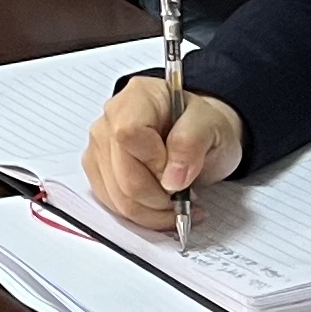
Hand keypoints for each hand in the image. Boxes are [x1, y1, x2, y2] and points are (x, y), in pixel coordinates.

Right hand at [84, 74, 245, 231]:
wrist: (195, 136)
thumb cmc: (203, 127)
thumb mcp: (213, 126)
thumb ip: (191, 143)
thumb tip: (172, 178)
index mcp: (138, 97)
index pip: (128, 134)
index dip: (154, 163)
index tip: (178, 174)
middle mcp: (110, 118)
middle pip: (122, 175)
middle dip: (159, 198)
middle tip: (186, 198)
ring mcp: (99, 145)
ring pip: (117, 198)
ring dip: (153, 212)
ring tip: (178, 204)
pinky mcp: (97, 169)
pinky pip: (113, 205)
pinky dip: (142, 214)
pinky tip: (161, 206)